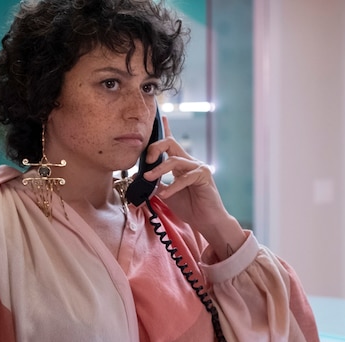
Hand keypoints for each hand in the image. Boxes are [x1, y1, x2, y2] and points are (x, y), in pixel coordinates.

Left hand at [142, 116, 246, 257]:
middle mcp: (189, 162)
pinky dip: (172, 186)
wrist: (207, 221)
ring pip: (175, 160)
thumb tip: (137, 177)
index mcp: (180, 164)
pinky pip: (185, 178)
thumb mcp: (166, 194)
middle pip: (171, 143)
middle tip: (146, 159)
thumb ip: (154, 184)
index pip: (171, 143)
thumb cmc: (189, 207)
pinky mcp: (204, 176)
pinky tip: (164, 195)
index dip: (165, 129)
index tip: (160, 117)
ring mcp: (198, 168)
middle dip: (156, 147)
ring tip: (148, 178)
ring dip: (158, 169)